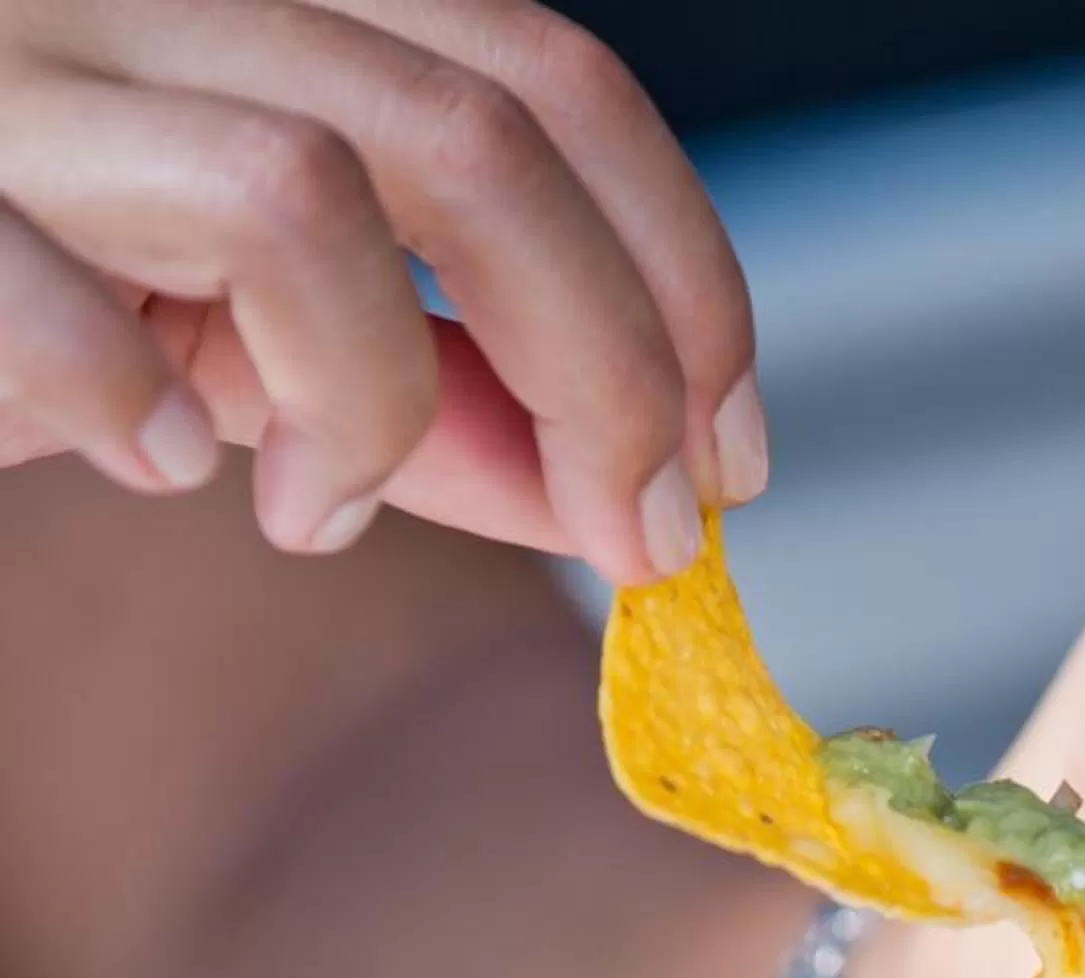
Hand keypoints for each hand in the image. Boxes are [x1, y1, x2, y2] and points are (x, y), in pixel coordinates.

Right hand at [0, 0, 759, 581]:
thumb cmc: (31, 278)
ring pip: (303, 187)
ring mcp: (9, 53)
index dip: (684, 275)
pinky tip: (149, 467)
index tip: (730, 456)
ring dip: (372, 399)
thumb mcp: (261, 321)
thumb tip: (631, 498)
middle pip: (478, 136)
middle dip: (608, 368)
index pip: (553, 77)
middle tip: (629, 533)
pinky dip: (138, 414)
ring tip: (321, 508)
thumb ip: (437, 382)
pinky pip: (56, 297)